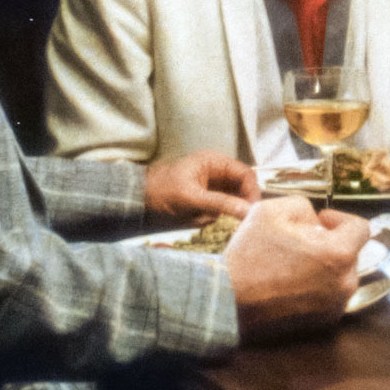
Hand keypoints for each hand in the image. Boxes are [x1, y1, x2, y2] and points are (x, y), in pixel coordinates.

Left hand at [144, 150, 259, 225]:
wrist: (137, 202)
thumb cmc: (161, 192)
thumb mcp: (192, 197)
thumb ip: (221, 204)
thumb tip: (248, 211)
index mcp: (214, 162)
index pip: (244, 174)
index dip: (252, 192)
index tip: (253, 211)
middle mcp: (217, 173)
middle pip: (243, 187)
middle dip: (244, 204)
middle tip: (247, 222)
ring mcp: (213, 188)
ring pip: (235, 200)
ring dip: (235, 213)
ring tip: (235, 226)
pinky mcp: (208, 202)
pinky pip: (224, 210)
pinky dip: (225, 219)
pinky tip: (222, 226)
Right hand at [222, 197, 369, 341]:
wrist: (226, 302)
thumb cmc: (250, 254)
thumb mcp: (273, 210)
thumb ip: (304, 207)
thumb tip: (317, 223)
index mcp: (339, 254)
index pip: (361, 229)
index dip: (340, 219)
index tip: (321, 220)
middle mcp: (345, 284)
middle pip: (350, 253)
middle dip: (330, 243)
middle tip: (301, 241)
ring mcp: (334, 307)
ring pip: (340, 276)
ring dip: (325, 266)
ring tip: (295, 263)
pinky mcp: (322, 324)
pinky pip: (329, 296)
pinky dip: (317, 287)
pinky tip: (291, 283)